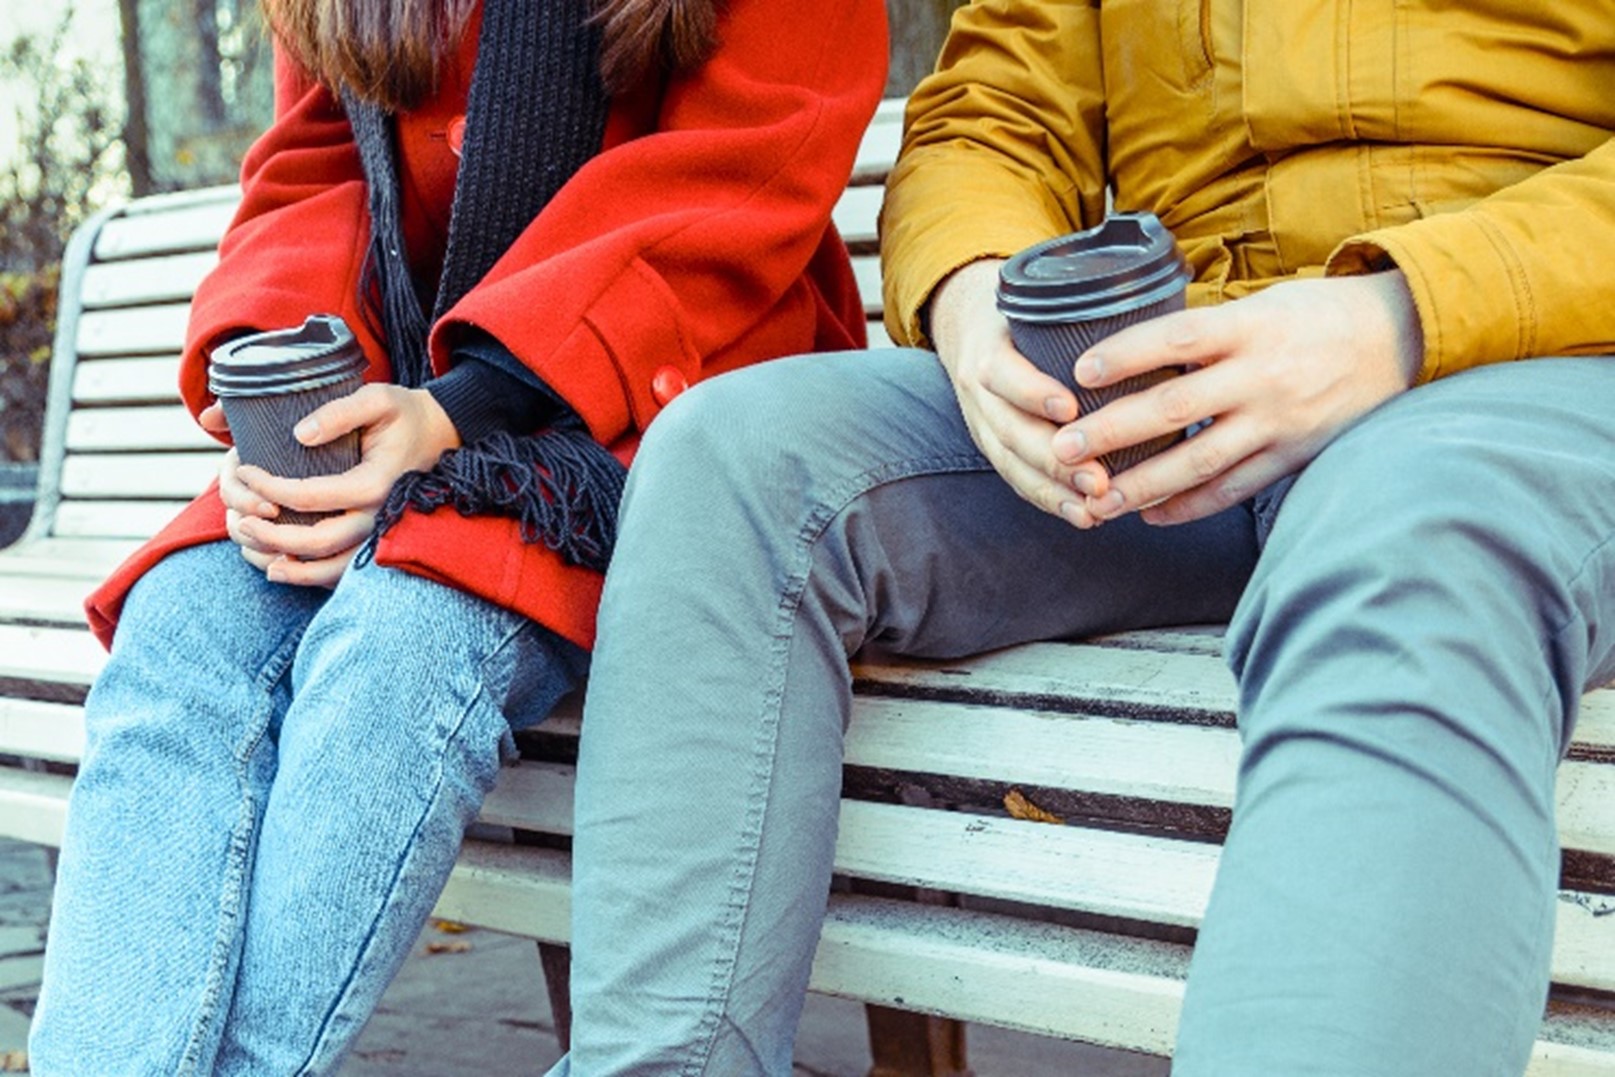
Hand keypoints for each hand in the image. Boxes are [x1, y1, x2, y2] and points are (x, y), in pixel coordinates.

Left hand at [229, 384, 461, 586]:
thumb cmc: (404, 414)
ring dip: (290, 568)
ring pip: (331, 569)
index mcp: (375, 483)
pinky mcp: (380, 541)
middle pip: (317, 541)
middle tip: (240, 521)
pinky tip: (283, 568)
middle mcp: (379, 516)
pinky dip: (312, 577)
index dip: (269, 487)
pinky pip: (344, 571)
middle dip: (272, 536)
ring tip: (255, 552)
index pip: (309, 496)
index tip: (246, 469)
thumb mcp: (377, 398)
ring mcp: (381, 534)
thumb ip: (339, 412)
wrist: (440, 434)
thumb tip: (300, 435)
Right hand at [928, 260, 1107, 525]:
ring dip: (1056, 491)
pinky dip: (1051, 502)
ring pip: (1013, 466)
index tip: (1069, 408)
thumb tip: (1164, 307)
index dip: (1033, 393)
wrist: (969, 330)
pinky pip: (1019, 482)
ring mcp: (983, 426)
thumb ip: (1081, 310)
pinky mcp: (994, 449)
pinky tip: (1085, 517)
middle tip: (1099, 479)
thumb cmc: (1023, 315)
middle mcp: (980, 393)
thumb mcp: (1037, 302)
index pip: (1004, 374)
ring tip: (1096, 508)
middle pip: (1011, 434)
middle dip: (1055, 461)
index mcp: (989, 350)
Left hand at [1050, 270, 1423, 526]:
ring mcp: (1279, 421)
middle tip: (1064, 448)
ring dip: (1142, 484)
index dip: (1125, 355)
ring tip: (1096, 499)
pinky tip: (1152, 515)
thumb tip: (1136, 349)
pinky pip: (1235, 488)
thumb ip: (1207, 330)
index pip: (1175, 339)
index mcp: (1249, 327)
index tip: (1080, 371)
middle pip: (1174, 407)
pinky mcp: (1294, 455)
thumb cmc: (1319, 314)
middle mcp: (1261, 376)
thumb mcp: (1263, 304)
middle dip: (1113, 431)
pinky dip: (1191, 505)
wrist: (1403, 338)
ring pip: (1199, 460)